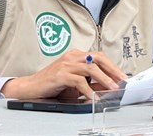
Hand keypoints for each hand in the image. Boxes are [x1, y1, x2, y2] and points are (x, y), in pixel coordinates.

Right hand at [0, 49, 126, 99]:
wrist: (30, 87)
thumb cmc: (52, 83)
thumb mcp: (75, 81)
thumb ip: (90, 82)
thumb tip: (107, 87)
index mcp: (77, 55)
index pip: (100, 57)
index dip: (113, 66)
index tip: (122, 76)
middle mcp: (72, 56)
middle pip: (98, 59)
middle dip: (112, 70)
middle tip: (122, 80)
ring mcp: (66, 64)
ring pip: (91, 68)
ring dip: (104, 79)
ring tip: (112, 88)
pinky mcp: (60, 74)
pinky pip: (79, 81)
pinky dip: (88, 90)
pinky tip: (93, 97)